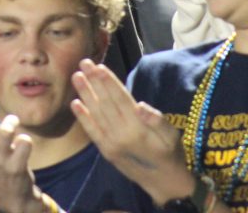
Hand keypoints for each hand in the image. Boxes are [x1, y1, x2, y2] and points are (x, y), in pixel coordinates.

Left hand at [71, 60, 195, 205]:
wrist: (164, 185)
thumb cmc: (171, 155)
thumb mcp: (172, 136)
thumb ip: (157, 121)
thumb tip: (140, 105)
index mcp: (138, 129)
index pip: (120, 99)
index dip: (108, 82)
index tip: (98, 66)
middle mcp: (121, 135)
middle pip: (105, 103)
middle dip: (93, 82)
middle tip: (83, 63)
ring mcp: (111, 144)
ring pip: (95, 114)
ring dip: (85, 94)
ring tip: (76, 77)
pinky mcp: (106, 151)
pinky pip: (92, 132)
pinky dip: (82, 118)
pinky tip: (75, 104)